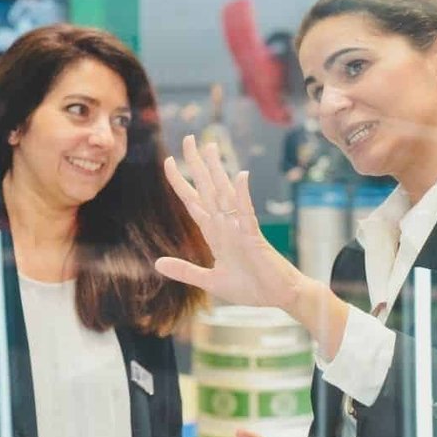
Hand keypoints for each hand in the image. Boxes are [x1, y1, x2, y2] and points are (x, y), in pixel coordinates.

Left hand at [153, 135, 308, 310]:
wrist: (279, 297)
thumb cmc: (251, 287)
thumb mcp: (210, 281)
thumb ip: (185, 271)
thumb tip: (157, 263)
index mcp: (215, 233)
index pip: (194, 201)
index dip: (180, 182)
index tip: (169, 162)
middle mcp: (226, 225)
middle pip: (208, 189)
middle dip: (197, 165)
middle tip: (189, 138)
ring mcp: (240, 228)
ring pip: (226, 193)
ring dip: (217, 170)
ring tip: (211, 146)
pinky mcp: (254, 237)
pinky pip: (247, 213)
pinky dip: (243, 194)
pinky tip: (240, 175)